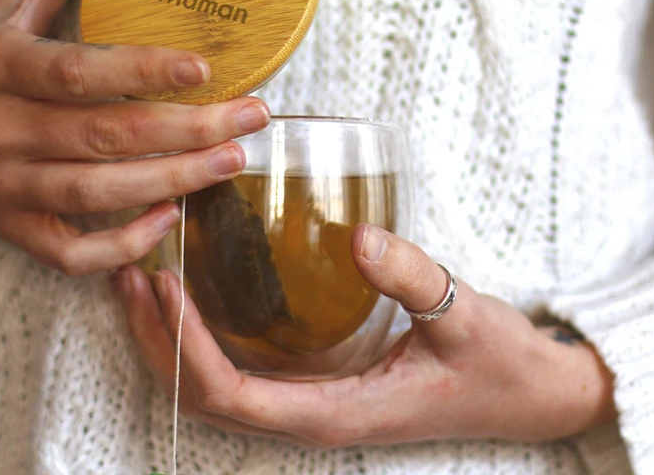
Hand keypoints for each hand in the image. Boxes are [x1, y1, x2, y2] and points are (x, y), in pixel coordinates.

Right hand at [0, 0, 270, 274]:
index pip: (76, 72)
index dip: (143, 71)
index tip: (205, 67)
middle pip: (104, 137)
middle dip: (188, 130)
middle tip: (250, 118)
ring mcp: (2, 187)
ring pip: (96, 195)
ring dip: (173, 182)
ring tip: (231, 160)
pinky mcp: (10, 229)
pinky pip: (71, 252)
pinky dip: (123, 243)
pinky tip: (168, 218)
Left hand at [115, 224, 616, 446]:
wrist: (525, 395)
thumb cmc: (496, 366)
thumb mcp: (464, 317)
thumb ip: (414, 278)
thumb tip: (360, 237)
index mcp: (333, 411)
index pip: (232, 395)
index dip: (184, 345)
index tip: (163, 283)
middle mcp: (308, 416)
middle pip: (202, 398)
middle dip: (156, 342)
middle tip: (128, 273)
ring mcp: (307, 403)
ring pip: (211, 391)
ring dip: (166, 341)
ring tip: (138, 280)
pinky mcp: (313, 384)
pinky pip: (236, 372)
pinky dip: (198, 338)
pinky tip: (191, 294)